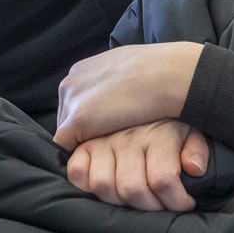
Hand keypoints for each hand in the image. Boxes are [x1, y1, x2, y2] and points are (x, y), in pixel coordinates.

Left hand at [53, 42, 201, 150]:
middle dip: (84, 132)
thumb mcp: (129, 71)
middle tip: (106, 143)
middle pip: (67, 118)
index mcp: (82, 70)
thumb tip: (120, 96)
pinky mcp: (77, 120)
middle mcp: (71, 83)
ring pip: (67, 133)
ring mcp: (72, 101)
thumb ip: (115, 84)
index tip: (103, 129)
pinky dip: (81, 157)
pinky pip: (66, 147)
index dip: (89, 120)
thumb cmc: (157, 72)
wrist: (166, 75)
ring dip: (84, 143)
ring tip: (107, 153)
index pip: (74, 103)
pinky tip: (99, 162)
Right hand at [66, 119, 209, 211]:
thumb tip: (193, 168)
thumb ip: (195, 148)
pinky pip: (76, 171)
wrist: (148, 80)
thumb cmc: (171, 114)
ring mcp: (102, 138)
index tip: (185, 203)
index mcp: (156, 134)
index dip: (176, 201)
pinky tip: (105, 183)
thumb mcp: (192, 128)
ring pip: (103, 184)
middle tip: (159, 204)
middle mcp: (128, 137)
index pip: (163, 180)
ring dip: (119, 200)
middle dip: (149, 206)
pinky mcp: (82, 140)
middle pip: (132, 188)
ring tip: (134, 198)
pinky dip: (87, 182)